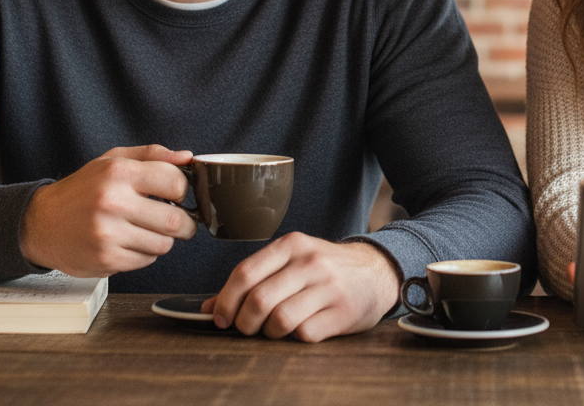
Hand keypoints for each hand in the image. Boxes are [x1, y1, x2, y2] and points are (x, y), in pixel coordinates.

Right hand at [19, 145, 196, 276]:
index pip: (176, 182)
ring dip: (162, 238)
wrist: (40, 223)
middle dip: (184, 221)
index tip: (177, 194)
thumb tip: (188, 157)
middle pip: (176, 220)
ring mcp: (108, 234)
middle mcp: (113, 202)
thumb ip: (153, 155)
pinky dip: (145, 253)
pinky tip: (130, 242)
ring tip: (147, 229)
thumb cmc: (82, 190)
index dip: (183, 189)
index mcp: (119, 173)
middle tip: (177, 219)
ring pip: (164, 244)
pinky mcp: (105, 260)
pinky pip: (146, 260)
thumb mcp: (113, 160)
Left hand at [202, 232, 400, 340]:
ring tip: (272, 330)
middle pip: (259, 300)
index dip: (225, 300)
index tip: (220, 317)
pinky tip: (300, 329)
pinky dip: (294, 338)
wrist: (375, 271)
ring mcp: (328, 287)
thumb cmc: (324, 269)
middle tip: (245, 329)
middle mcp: (310, 262)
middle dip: (243, 323)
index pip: (246, 272)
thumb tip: (208, 308)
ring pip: (280, 320)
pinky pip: (304, 334)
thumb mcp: (291, 262)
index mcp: (292, 245)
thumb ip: (254, 280)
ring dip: (268, 333)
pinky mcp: (343, 312)